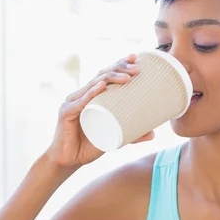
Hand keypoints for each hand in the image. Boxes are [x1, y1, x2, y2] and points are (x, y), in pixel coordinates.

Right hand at [45, 54, 154, 169]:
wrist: (69, 161)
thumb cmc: (90, 145)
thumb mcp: (114, 137)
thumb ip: (132, 134)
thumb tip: (153, 134)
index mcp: (92, 96)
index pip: (106, 74)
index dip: (119, 64)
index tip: (135, 58)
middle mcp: (81, 94)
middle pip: (101, 75)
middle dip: (119, 68)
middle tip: (137, 69)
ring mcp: (73, 102)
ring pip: (93, 85)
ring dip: (110, 78)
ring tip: (126, 78)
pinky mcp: (66, 113)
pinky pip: (80, 102)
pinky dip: (91, 93)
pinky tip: (101, 87)